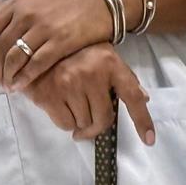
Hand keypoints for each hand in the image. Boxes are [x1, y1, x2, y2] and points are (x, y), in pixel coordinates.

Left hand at [0, 0, 113, 89]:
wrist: (101, 2)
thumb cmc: (64, 2)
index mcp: (16, 4)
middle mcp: (27, 14)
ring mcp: (45, 28)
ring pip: (15, 57)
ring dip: (7, 75)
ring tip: (8, 86)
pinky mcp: (63, 40)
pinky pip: (37, 63)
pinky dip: (25, 77)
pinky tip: (21, 85)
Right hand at [20, 43, 154, 144]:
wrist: (35, 45)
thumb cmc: (76, 52)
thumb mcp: (104, 56)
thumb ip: (123, 77)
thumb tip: (144, 98)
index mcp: (111, 64)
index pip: (133, 97)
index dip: (142, 121)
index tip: (149, 140)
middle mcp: (92, 74)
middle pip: (104, 118)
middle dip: (98, 126)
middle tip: (91, 125)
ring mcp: (69, 84)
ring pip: (84, 123)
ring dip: (80, 122)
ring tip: (73, 107)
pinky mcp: (49, 95)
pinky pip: (65, 124)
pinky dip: (66, 123)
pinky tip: (62, 109)